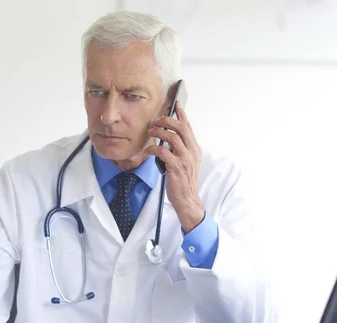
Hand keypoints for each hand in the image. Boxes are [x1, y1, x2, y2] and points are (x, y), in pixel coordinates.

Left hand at [145, 101, 204, 232]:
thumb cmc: (183, 181)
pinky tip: (148, 150)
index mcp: (195, 149)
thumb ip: (180, 149)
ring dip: (159, 132)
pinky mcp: (175, 167)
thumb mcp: (185, 162)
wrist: (187, 199)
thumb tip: (167, 137)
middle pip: (181, 128)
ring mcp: (185, 159)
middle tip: (156, 120)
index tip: (176, 103)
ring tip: (150, 132)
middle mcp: (192, 152)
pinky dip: (153, 148)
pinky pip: (162, 152)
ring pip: (172, 137)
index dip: (182, 114)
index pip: (189, 127)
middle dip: (167, 120)